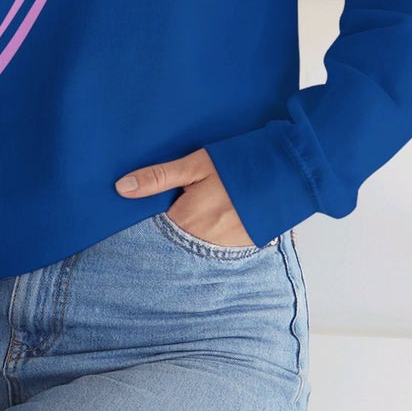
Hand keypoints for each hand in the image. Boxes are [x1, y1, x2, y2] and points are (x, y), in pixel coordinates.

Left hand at [114, 147, 255, 246]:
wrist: (290, 170)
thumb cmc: (239, 163)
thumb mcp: (196, 164)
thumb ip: (159, 178)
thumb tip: (121, 188)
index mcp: (187, 220)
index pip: (155, 228)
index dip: (152, 216)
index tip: (152, 207)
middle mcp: (204, 241)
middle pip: (176, 237)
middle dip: (174, 223)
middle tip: (185, 201)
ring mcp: (227, 247)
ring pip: (197, 242)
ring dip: (196, 229)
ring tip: (206, 206)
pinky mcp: (245, 246)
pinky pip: (219, 245)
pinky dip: (215, 233)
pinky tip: (222, 214)